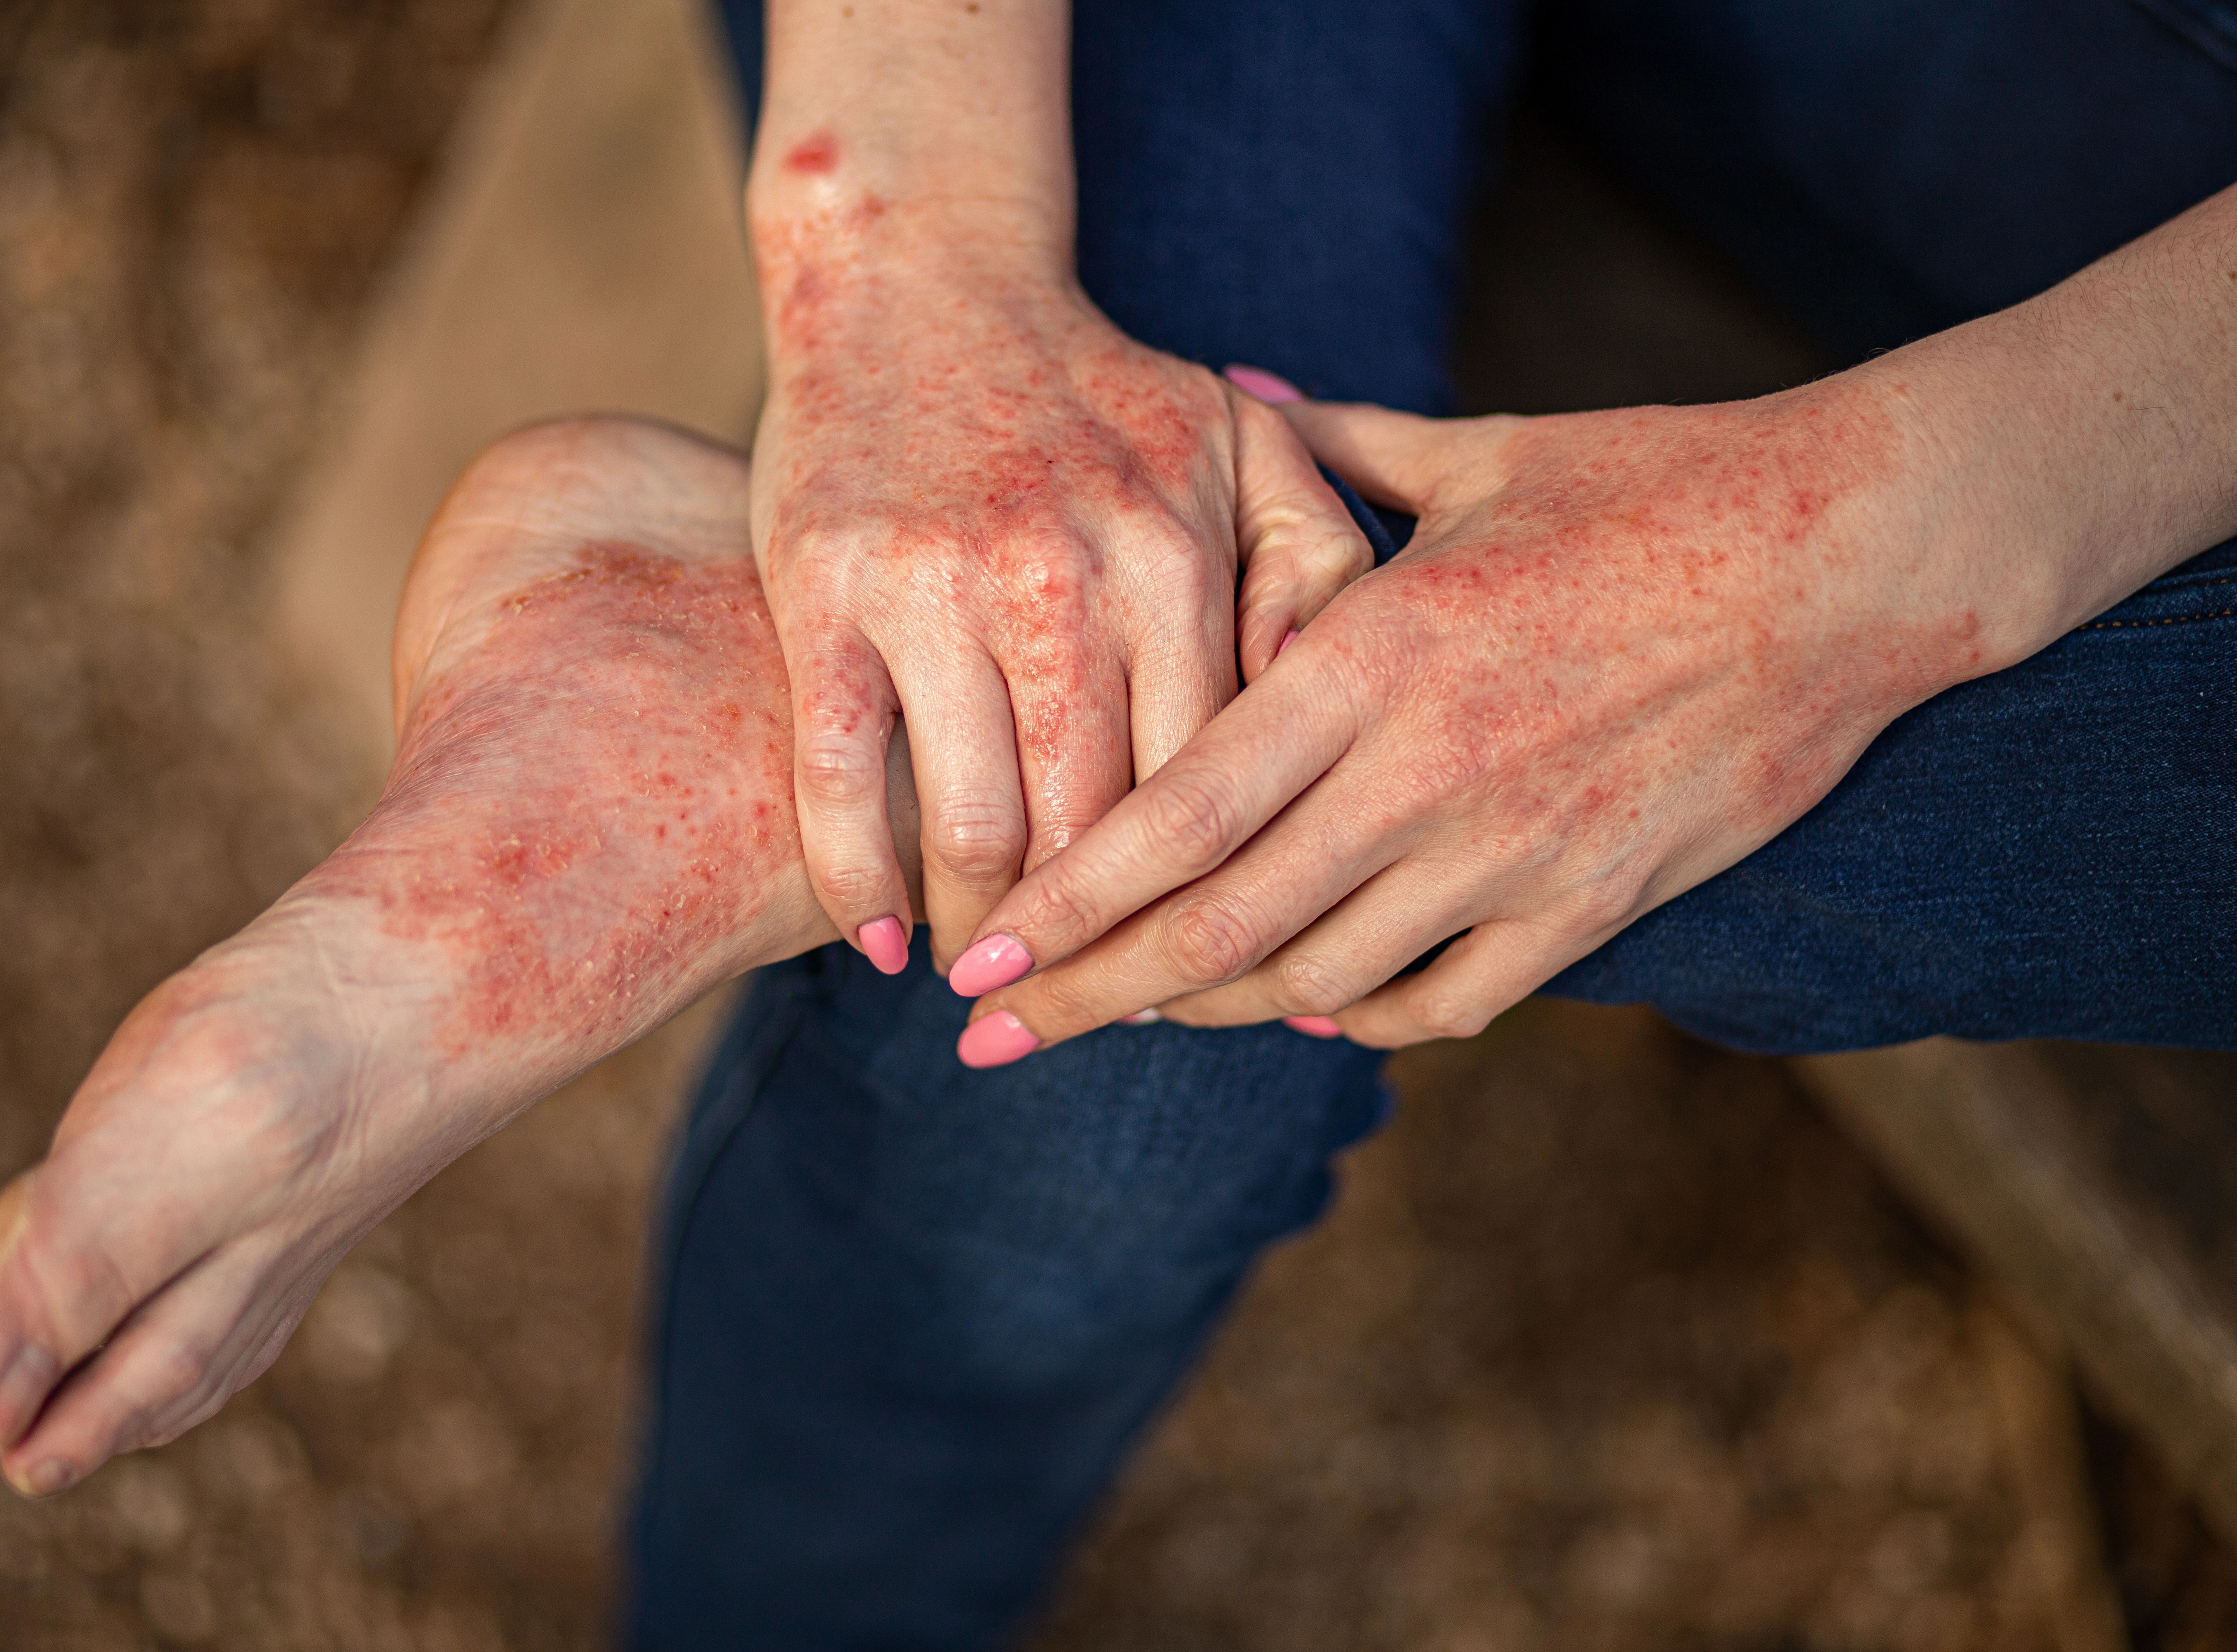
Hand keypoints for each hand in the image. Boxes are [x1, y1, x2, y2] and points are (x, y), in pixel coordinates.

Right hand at [751, 196, 1368, 972]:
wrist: (919, 281)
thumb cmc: (1096, 392)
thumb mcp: (1244, 444)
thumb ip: (1316, 567)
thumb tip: (1332, 725)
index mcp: (1178, 557)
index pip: (1210, 786)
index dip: (1203, 903)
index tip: (1193, 972)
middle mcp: (1066, 579)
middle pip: (1097, 831)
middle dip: (1098, 949)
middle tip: (1090, 1004)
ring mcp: (937, 589)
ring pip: (975, 826)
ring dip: (983, 933)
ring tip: (989, 974)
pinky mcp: (827, 595)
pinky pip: (844, 780)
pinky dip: (859, 883)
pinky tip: (880, 945)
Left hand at [945, 375, 2044, 1060]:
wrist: (1855, 556)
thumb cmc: (1654, 489)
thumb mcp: (1479, 454)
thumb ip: (1334, 450)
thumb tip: (1234, 390)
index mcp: (1378, 659)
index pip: (1178, 814)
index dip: (1066, 899)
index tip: (977, 956)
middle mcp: (1429, 773)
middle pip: (1221, 927)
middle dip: (1090, 994)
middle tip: (994, 1038)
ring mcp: (1517, 852)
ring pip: (1319, 980)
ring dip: (1211, 1008)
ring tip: (1132, 1010)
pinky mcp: (1598, 902)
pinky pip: (1446, 999)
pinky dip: (1359, 1014)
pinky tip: (1308, 1006)